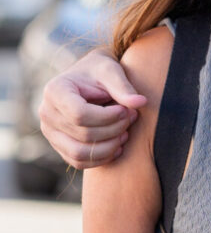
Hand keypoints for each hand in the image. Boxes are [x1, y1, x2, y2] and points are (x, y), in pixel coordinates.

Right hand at [39, 48, 146, 168]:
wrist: (88, 77)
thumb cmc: (100, 70)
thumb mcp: (111, 71)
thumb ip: (123, 87)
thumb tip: (141, 103)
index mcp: (55, 91)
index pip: (79, 115)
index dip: (108, 117)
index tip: (126, 109)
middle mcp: (46, 114)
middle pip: (82, 134)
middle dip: (113, 129)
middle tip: (132, 117)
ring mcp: (50, 132)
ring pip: (79, 153)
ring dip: (108, 147)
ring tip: (126, 133)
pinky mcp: (59, 145)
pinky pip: (78, 161)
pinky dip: (100, 158)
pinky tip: (118, 146)